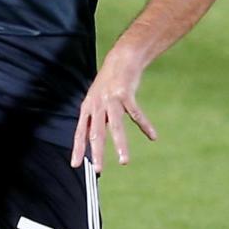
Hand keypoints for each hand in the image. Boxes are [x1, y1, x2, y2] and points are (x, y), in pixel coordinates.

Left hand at [71, 54, 157, 170]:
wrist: (121, 59)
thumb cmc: (107, 84)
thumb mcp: (95, 101)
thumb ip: (93, 120)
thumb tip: (90, 140)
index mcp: (88, 108)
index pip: (80, 132)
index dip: (77, 148)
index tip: (75, 165)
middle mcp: (97, 105)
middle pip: (96, 133)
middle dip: (97, 152)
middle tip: (98, 169)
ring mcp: (111, 100)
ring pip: (116, 126)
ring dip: (120, 145)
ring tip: (124, 161)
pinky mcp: (126, 94)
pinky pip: (136, 114)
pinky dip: (145, 126)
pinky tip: (152, 136)